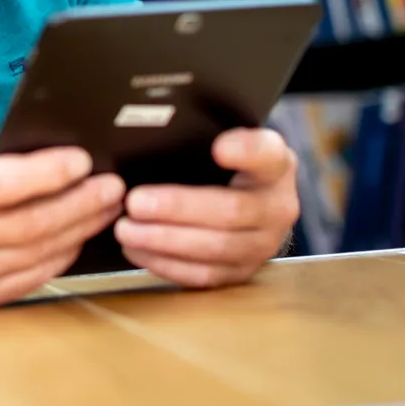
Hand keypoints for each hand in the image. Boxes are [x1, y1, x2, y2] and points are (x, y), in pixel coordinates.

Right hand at [0, 59, 125, 310]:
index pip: (3, 184)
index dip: (48, 172)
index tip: (82, 158)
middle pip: (31, 222)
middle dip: (81, 203)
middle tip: (113, 185)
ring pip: (38, 252)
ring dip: (80, 229)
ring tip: (107, 207)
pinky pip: (31, 278)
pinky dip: (61, 257)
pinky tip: (78, 235)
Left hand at [113, 127, 299, 288]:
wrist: (247, 199)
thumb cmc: (224, 164)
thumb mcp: (222, 137)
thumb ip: (201, 131)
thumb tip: (147, 129)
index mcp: (275, 165)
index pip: (267, 154)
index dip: (246, 152)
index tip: (219, 148)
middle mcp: (278, 207)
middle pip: (231, 210)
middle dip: (178, 208)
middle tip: (134, 202)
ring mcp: (264, 245)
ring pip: (216, 248)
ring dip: (165, 241)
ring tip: (126, 230)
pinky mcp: (243, 272)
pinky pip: (205, 276)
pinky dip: (167, 265)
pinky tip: (138, 251)